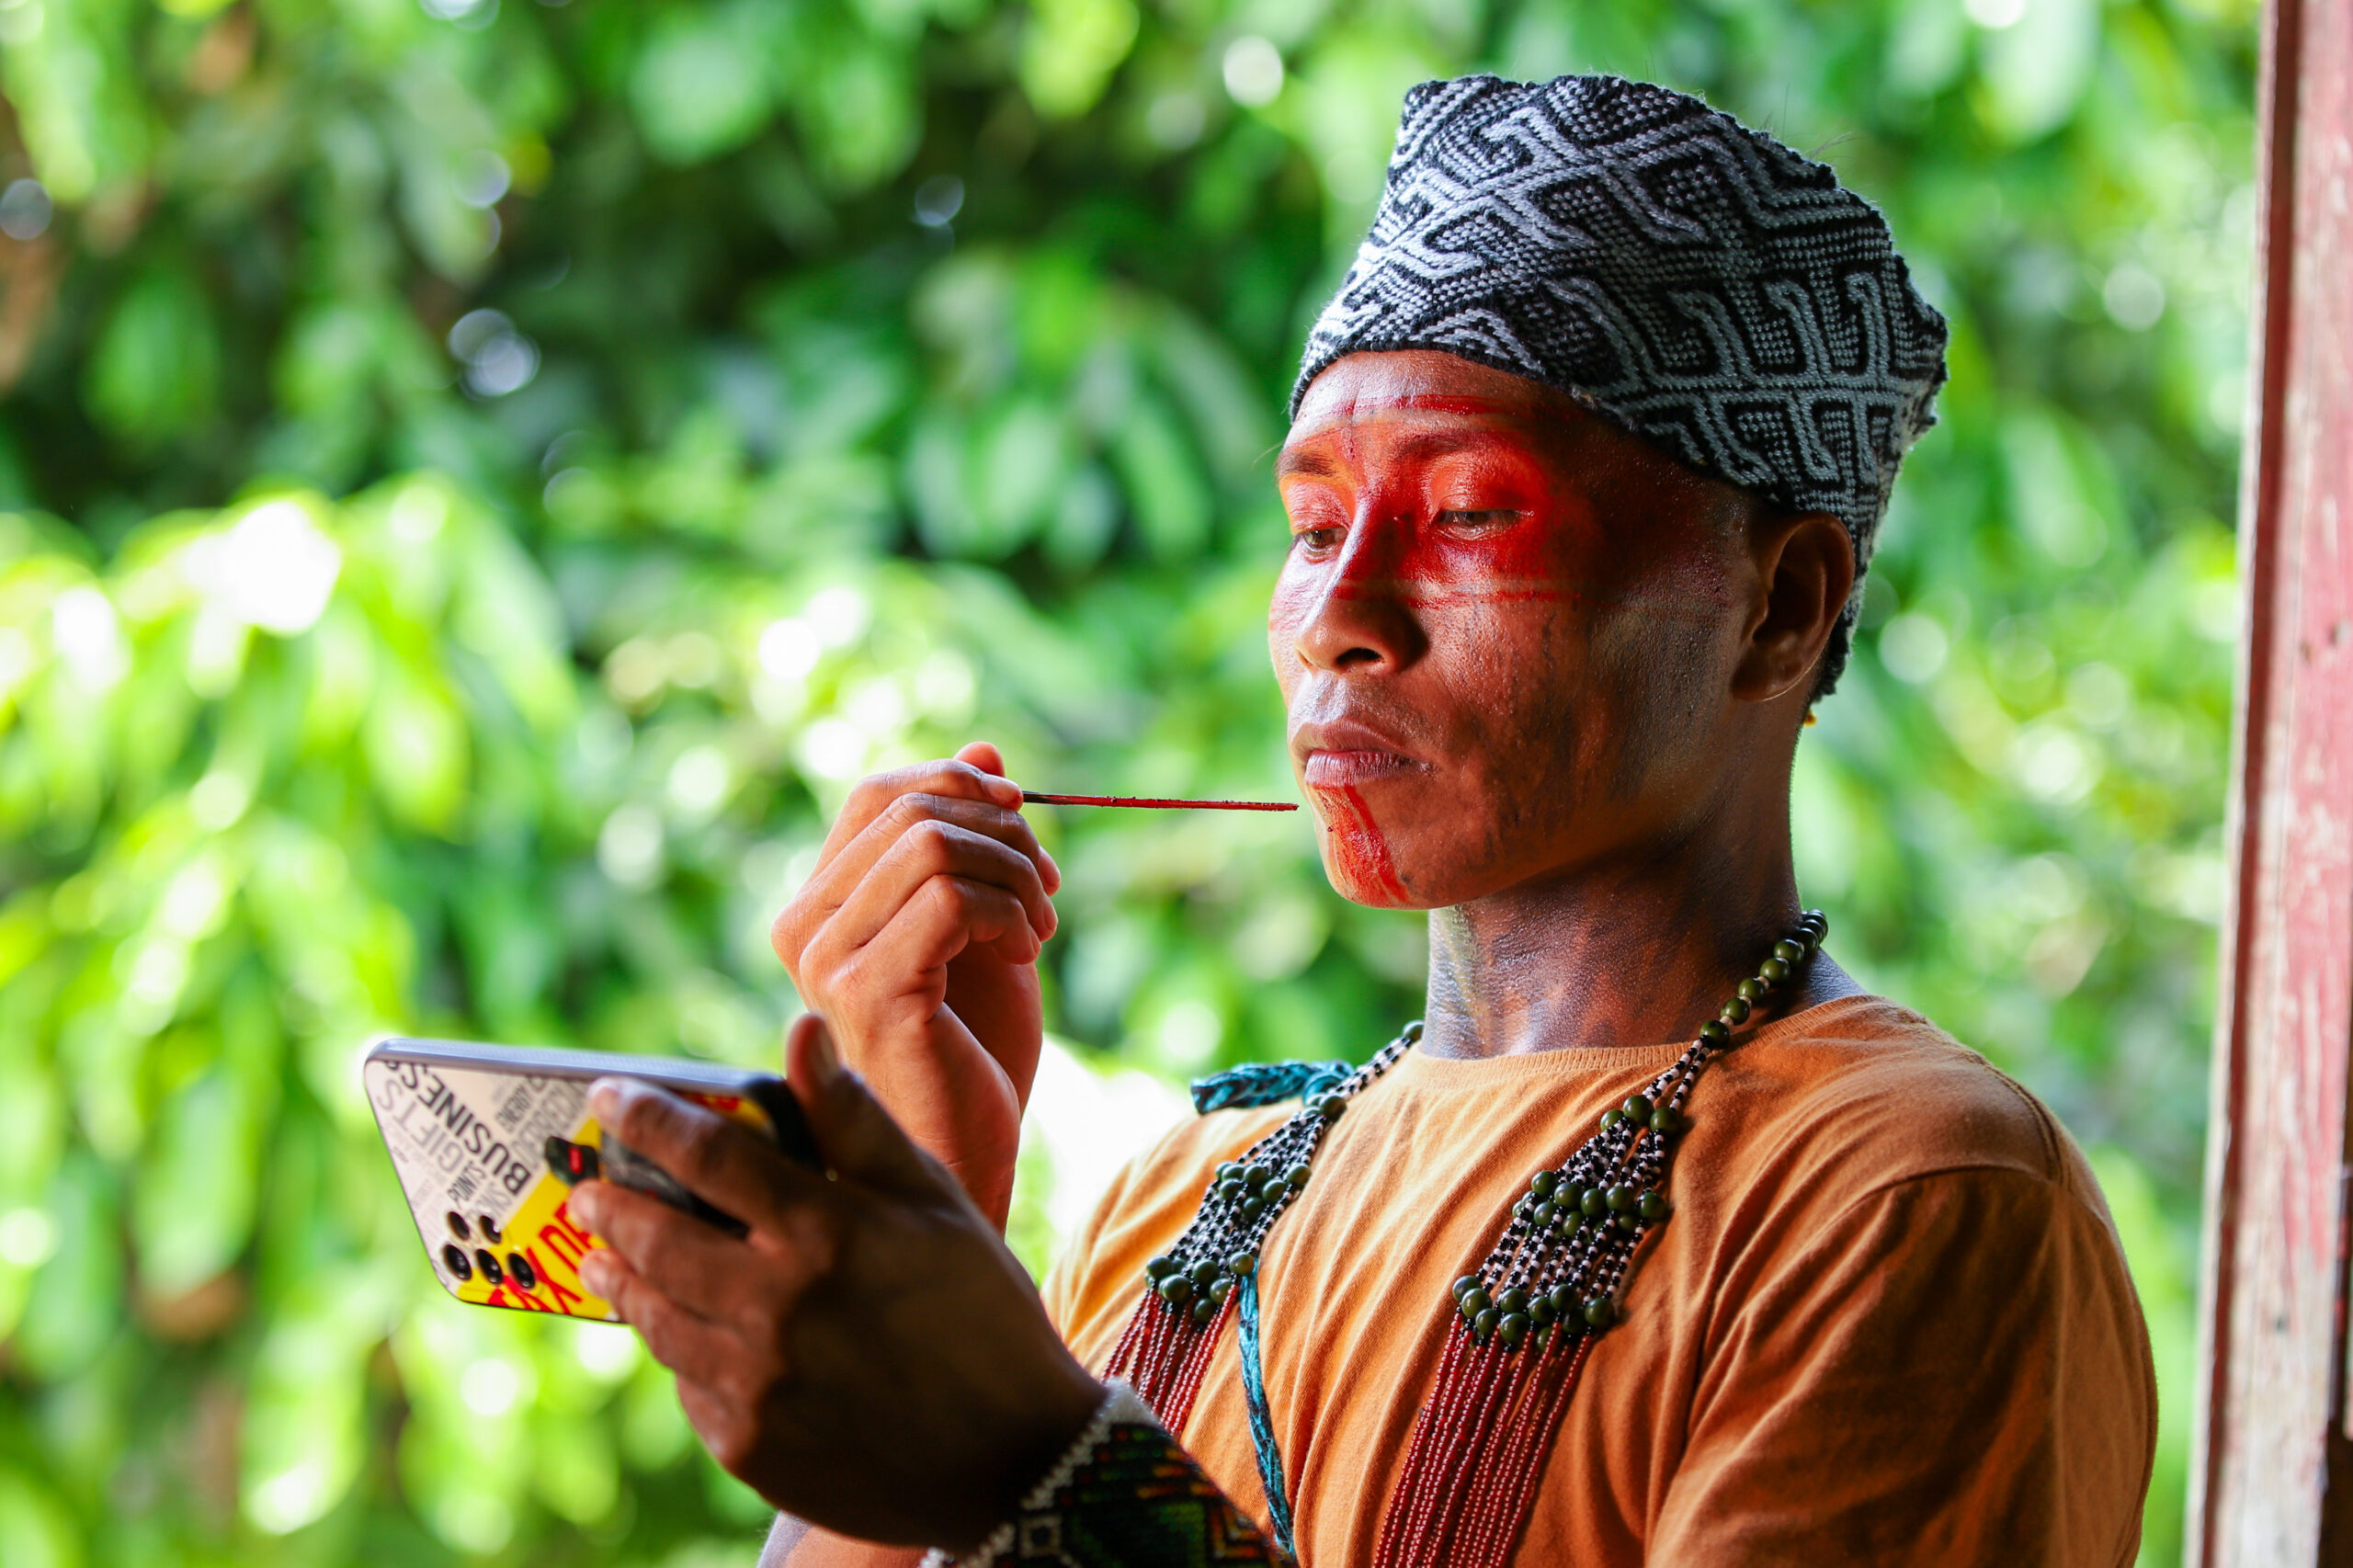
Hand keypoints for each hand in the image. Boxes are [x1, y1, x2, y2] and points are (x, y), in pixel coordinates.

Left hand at [569, 1016, 1103, 1551]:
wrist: (1015, 1459)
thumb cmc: (981, 1310)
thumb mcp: (932, 1200)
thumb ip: (853, 1119)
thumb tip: (802, 1030)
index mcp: (826, 1233)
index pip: (707, 1155)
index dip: (647, 1118)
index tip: (609, 1096)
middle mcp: (777, 1309)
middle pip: (658, 1237)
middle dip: (611, 1201)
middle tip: (588, 1184)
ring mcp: (755, 1385)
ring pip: (658, 1316)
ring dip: (623, 1275)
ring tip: (603, 1252)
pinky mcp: (747, 1447)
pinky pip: (687, 1383)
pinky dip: (675, 1345)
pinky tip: (678, 1326)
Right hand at [770, 741, 1056, 1225]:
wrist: (976, 1145)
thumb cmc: (975, 1044)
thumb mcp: (985, 918)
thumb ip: (973, 837)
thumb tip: (982, 748)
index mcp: (821, 904)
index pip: (879, 794)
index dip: (960, 786)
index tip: (1023, 826)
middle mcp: (805, 928)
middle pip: (910, 810)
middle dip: (1003, 832)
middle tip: (1047, 886)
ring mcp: (829, 963)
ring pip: (934, 846)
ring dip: (1013, 870)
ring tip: (1038, 923)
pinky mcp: (870, 993)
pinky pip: (952, 898)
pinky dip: (1008, 909)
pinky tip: (1025, 950)